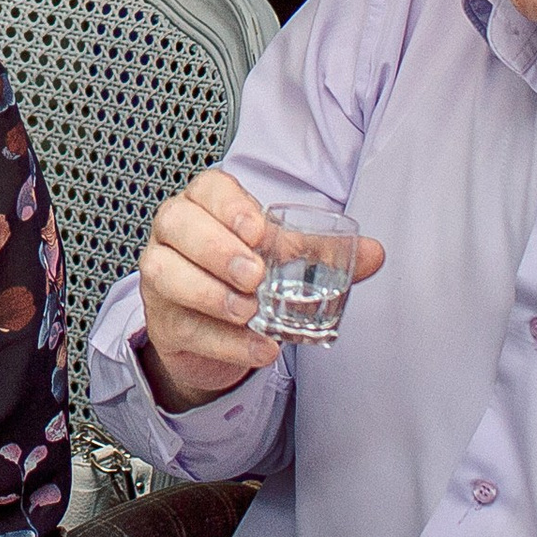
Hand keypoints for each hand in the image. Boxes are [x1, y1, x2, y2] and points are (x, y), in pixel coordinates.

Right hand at [135, 168, 384, 411]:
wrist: (212, 331)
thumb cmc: (243, 276)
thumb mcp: (281, 260)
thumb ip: (323, 254)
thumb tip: (375, 252)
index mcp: (204, 206)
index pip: (206, 188)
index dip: (229, 205)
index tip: (259, 229)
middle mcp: (174, 233)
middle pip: (176, 222)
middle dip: (216, 248)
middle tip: (254, 275)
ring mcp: (161, 276)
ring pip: (165, 270)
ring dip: (209, 292)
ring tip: (248, 311)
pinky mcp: (163, 322)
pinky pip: (184, 326)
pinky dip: (224, 341)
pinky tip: (258, 347)